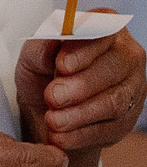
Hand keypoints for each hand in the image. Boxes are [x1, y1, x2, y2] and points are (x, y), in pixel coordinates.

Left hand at [17, 25, 146, 152]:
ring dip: (80, 114)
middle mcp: (127, 56)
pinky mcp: (129, 119)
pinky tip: (61, 136)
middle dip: (80, 86)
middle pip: (113, 69)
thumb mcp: (33, 55)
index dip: (84, 50)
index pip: (103, 32)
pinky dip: (82, 134)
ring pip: (115, 102)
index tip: (62, 65)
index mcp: (105, 29)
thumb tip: (54, 41)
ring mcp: (133, 88)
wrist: (46, 109)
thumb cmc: (43, 73)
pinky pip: (110, 128)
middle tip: (52, 97)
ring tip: (53, 120)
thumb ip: (42, 46)